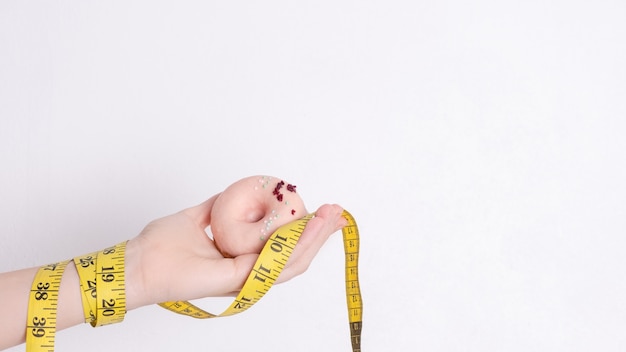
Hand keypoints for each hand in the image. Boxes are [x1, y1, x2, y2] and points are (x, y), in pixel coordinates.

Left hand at [124, 194, 346, 308]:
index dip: (304, 233)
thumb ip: (218, 207)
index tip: (320, 212)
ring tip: (332, 218)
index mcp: (240, 262)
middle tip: (338, 214)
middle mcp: (247, 273)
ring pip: (292, 262)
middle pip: (294, 257)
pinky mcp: (237, 279)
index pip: (282, 250)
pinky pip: (275, 264)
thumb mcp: (197, 216)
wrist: (137, 264)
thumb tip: (237, 191)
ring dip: (315, 239)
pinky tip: (310, 228)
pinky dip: (296, 245)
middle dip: (318, 235)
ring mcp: (244, 279)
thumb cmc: (160, 246)